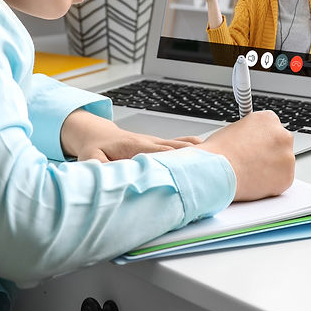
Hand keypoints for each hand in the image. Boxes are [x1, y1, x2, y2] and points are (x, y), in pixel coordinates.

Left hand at [60, 110, 201, 162]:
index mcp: (135, 146)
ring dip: (200, 152)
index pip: (160, 153)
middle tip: (215, 166)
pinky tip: (211, 154)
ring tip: (220, 161)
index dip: (176, 159)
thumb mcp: (90, 157)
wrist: (99, 134)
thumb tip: (107, 176)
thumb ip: (99, 167)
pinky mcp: (162, 146)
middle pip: (178, 149)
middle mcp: (151, 142)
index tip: (190, 168)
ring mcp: (158, 143)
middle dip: (195, 157)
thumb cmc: (97, 147)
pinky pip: (184, 145)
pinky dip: (197, 148)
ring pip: (184, 145)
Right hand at [193, 111, 294, 200]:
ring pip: (282, 163)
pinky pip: (282, 180)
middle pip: (280, 144)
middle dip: (269, 153)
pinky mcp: (287, 176)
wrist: (217, 172)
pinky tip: (255, 181)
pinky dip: (271, 183)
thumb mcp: (234, 130)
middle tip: (253, 161)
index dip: (261, 140)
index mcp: (268, 119)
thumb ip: (249, 132)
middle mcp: (282, 135)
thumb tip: (250, 139)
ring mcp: (287, 156)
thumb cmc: (218, 153)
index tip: (255, 147)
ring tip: (249, 172)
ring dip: (271, 168)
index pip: (271, 128)